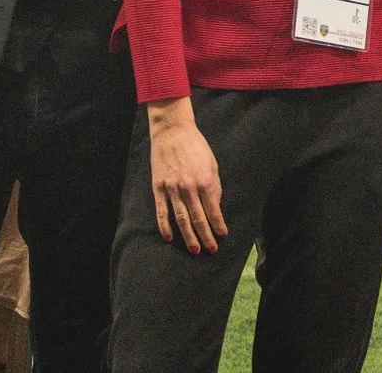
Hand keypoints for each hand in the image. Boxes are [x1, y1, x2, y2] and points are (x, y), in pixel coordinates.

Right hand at [147, 99, 228, 253]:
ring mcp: (172, 189)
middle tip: (211, 250)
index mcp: (205, 181)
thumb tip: (215, 207)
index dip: (218, 225)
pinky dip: (165, 226)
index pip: (213, 210)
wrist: (172, 132)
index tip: (222, 236)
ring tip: (195, 250)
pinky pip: (162, 211)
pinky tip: (170, 238)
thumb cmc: (196, 146)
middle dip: (206, 236)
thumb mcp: (212, 164)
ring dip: (189, 236)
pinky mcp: (158, 188)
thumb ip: (215, 186)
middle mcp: (189, 188)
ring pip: (181, 219)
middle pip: (198, 218)